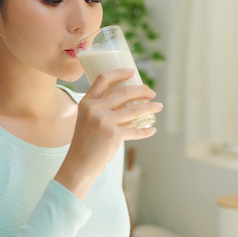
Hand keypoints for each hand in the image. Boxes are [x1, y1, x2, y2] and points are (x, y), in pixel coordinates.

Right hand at [54, 68, 162, 200]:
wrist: (79, 164)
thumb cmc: (86, 142)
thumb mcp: (87, 119)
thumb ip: (102, 109)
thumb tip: (128, 102)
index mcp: (86, 102)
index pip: (103, 79)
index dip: (119, 72)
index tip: (132, 72)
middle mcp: (94, 109)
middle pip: (124, 92)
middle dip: (142, 90)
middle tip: (152, 93)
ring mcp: (104, 122)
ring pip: (134, 110)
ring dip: (150, 108)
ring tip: (158, 107)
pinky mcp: (113, 135)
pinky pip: (135, 131)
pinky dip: (146, 131)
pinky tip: (152, 130)